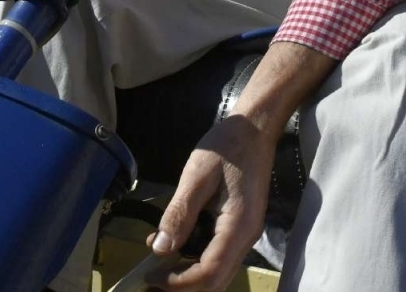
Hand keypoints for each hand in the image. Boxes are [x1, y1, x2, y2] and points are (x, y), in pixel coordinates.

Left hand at [148, 115, 276, 290]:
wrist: (254, 129)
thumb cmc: (226, 147)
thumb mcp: (197, 175)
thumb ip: (179, 212)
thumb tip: (160, 248)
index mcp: (238, 226)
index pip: (209, 272)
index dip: (180, 282)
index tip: (151, 277)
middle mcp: (247, 238)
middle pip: (217, 281)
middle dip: (184, 286)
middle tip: (151, 279)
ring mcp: (246, 234)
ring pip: (218, 273)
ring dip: (189, 276)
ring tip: (158, 266)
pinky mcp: (241, 228)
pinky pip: (219, 256)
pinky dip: (196, 261)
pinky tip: (174, 248)